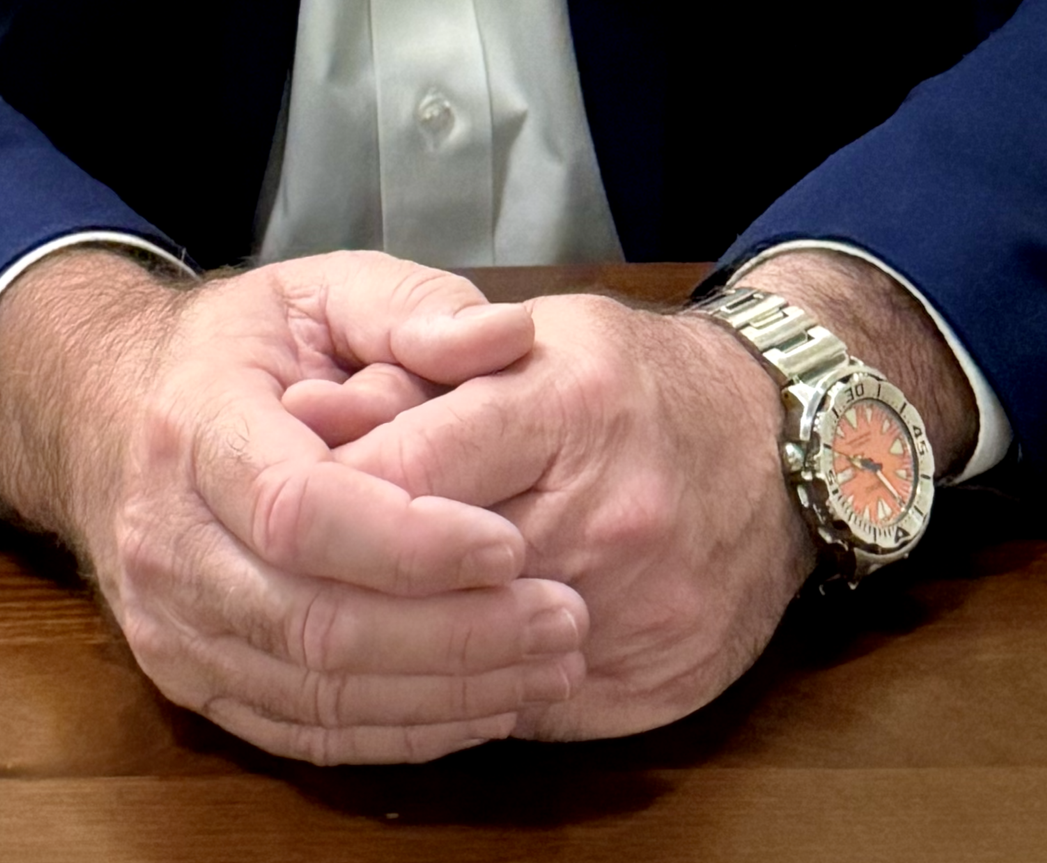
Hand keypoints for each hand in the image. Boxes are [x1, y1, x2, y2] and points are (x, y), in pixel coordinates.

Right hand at [0, 246, 588, 763]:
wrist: (115, 415)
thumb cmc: (244, 348)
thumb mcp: (324, 289)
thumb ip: (416, 303)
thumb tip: (504, 336)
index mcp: (197, 426)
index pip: (298, 509)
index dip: (409, 542)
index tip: (510, 544)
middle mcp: (167, 540)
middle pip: (313, 623)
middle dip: (453, 633)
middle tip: (563, 618)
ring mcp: (170, 625)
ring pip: (314, 694)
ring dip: (443, 693)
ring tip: (548, 662)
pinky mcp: (189, 682)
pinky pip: (302, 733)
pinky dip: (402, 730)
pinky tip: (484, 700)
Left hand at [310, 253, 981, 742]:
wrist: (779, 445)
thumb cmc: (635, 381)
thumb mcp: (533, 337)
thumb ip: (418, 369)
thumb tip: (300, 413)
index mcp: (568, 402)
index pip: (410, 469)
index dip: (327, 493)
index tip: (267, 503)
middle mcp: (608, 511)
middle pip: (434, 576)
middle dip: (346, 583)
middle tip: (280, 579)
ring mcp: (639, 608)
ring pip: (474, 659)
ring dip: (398, 652)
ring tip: (336, 628)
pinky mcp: (656, 680)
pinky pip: (526, 709)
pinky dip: (468, 695)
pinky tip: (425, 672)